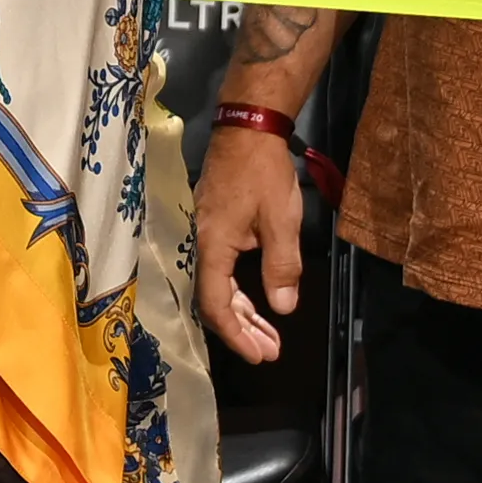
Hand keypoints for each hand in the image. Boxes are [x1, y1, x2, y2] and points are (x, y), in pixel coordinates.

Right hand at [195, 124, 301, 363]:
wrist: (246, 128)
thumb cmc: (263, 173)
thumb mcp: (281, 222)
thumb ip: (281, 267)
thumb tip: (282, 308)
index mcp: (212, 247)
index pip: (216, 304)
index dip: (236, 334)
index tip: (260, 355)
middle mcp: (199, 245)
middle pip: (213, 300)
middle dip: (242, 329)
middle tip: (269, 351)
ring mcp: (202, 235)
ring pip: (216, 285)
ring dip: (242, 312)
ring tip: (268, 334)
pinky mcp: (209, 226)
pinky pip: (218, 270)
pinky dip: (237, 290)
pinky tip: (255, 299)